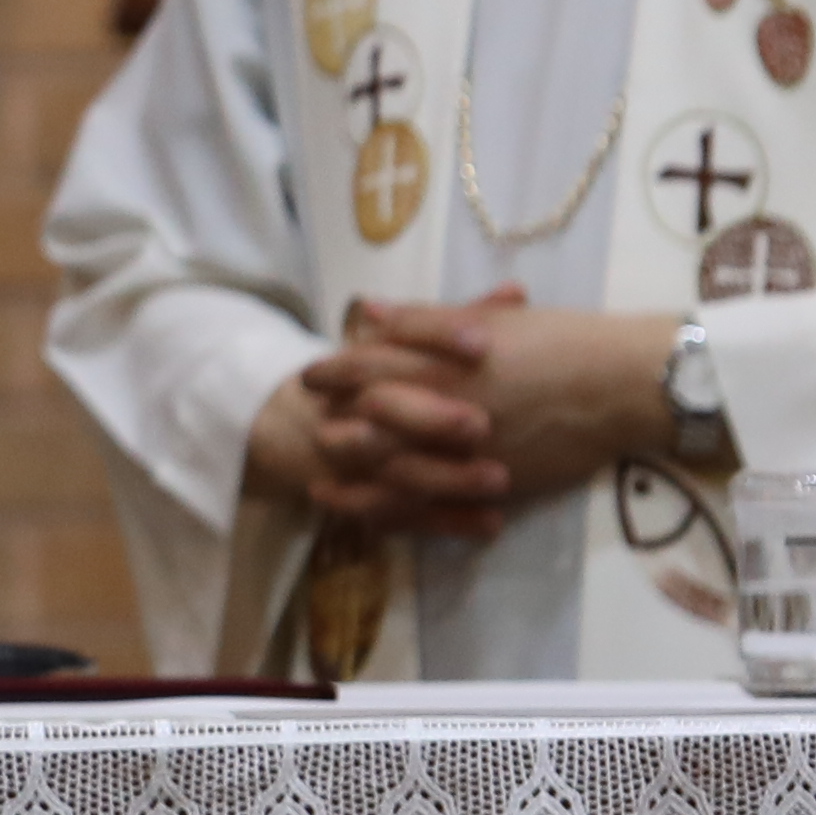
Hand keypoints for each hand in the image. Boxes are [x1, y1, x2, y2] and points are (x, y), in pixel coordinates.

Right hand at [252, 311, 507, 537]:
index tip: (481, 344)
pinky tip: (491, 523)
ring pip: (393, 471)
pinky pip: (403, 517)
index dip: (434, 338)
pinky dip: (446, 522)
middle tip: (482, 425)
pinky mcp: (365, 501)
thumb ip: (463, 320)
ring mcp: (352, 458)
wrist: (298, 429)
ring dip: (444, 478)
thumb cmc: (376, 379)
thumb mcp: (409, 345)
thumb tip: (517, 291)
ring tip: (499, 480)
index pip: (394, 336)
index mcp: (365, 358)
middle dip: (429, 418)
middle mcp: (351, 406)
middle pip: (382, 408)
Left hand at [254, 291, 676, 534]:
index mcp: (443, 361)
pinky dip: (393, 510)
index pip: (367, 366)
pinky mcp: (489, 484)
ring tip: (321, 476)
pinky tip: (371, 512)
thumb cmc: (563, 341)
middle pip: (367, 422)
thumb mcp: (493, 320)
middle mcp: (445, 408)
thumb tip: (371, 312)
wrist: (623, 385)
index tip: (310, 376)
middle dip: (332, 424)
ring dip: (350, 474)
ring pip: (389, 470)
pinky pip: (428, 506)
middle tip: (309, 425)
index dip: (333, 372)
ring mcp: (465, 452)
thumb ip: (426, 320)